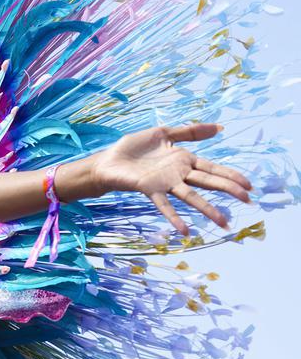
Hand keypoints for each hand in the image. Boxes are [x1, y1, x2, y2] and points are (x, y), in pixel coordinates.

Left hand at [90, 123, 251, 235]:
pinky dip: (175, 218)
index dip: (231, 176)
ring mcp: (165, 184)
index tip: (249, 185)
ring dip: (208, 209)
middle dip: (228, 190)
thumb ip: (190, 131)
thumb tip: (220, 127)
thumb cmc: (133, 148)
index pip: (213, 168)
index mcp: (184, 160)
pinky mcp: (149, 190)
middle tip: (249, 201)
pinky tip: (185, 230)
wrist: (108, 160)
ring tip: (224, 222)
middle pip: (208, 182)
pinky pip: (165, 205)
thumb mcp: (164, 133)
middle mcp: (178, 174)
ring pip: (192, 197)